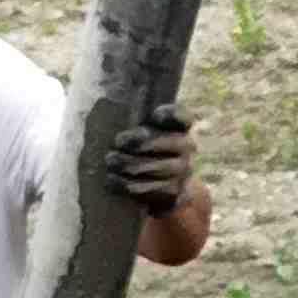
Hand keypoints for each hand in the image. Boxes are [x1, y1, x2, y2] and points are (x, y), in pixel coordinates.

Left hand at [106, 108, 204, 228]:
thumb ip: (135, 119)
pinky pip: (148, 189)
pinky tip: (111, 180)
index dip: (171, 114)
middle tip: (118, 142)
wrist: (162, 184)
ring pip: (153, 167)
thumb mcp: (144, 130)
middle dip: (138, 142)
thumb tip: (115, 105)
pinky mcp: (172, 192)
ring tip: (110, 161)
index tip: (154, 115)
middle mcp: (186, 147)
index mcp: (179, 126)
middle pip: (164, 142)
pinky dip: (126, 184)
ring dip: (128, 164)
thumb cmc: (143, 148)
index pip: (183, 117)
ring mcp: (181, 171)